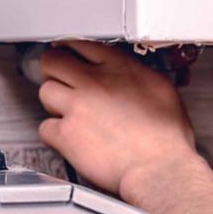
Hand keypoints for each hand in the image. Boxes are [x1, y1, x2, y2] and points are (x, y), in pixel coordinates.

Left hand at [37, 41, 199, 193]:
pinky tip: (68, 138)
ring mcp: (77, 108)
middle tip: (58, 80)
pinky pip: (45, 127)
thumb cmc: (167, 139)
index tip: (67, 53)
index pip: (80, 44)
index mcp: (120, 69)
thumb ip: (138, 75)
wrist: (159, 170)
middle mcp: (94, 83)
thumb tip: (128, 73)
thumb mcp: (163, 90)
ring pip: (45, 92)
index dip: (69, 48)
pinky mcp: (66, 135)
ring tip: (67, 112)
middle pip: (53, 62)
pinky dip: (54, 133)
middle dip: (53, 70)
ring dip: (53, 102)